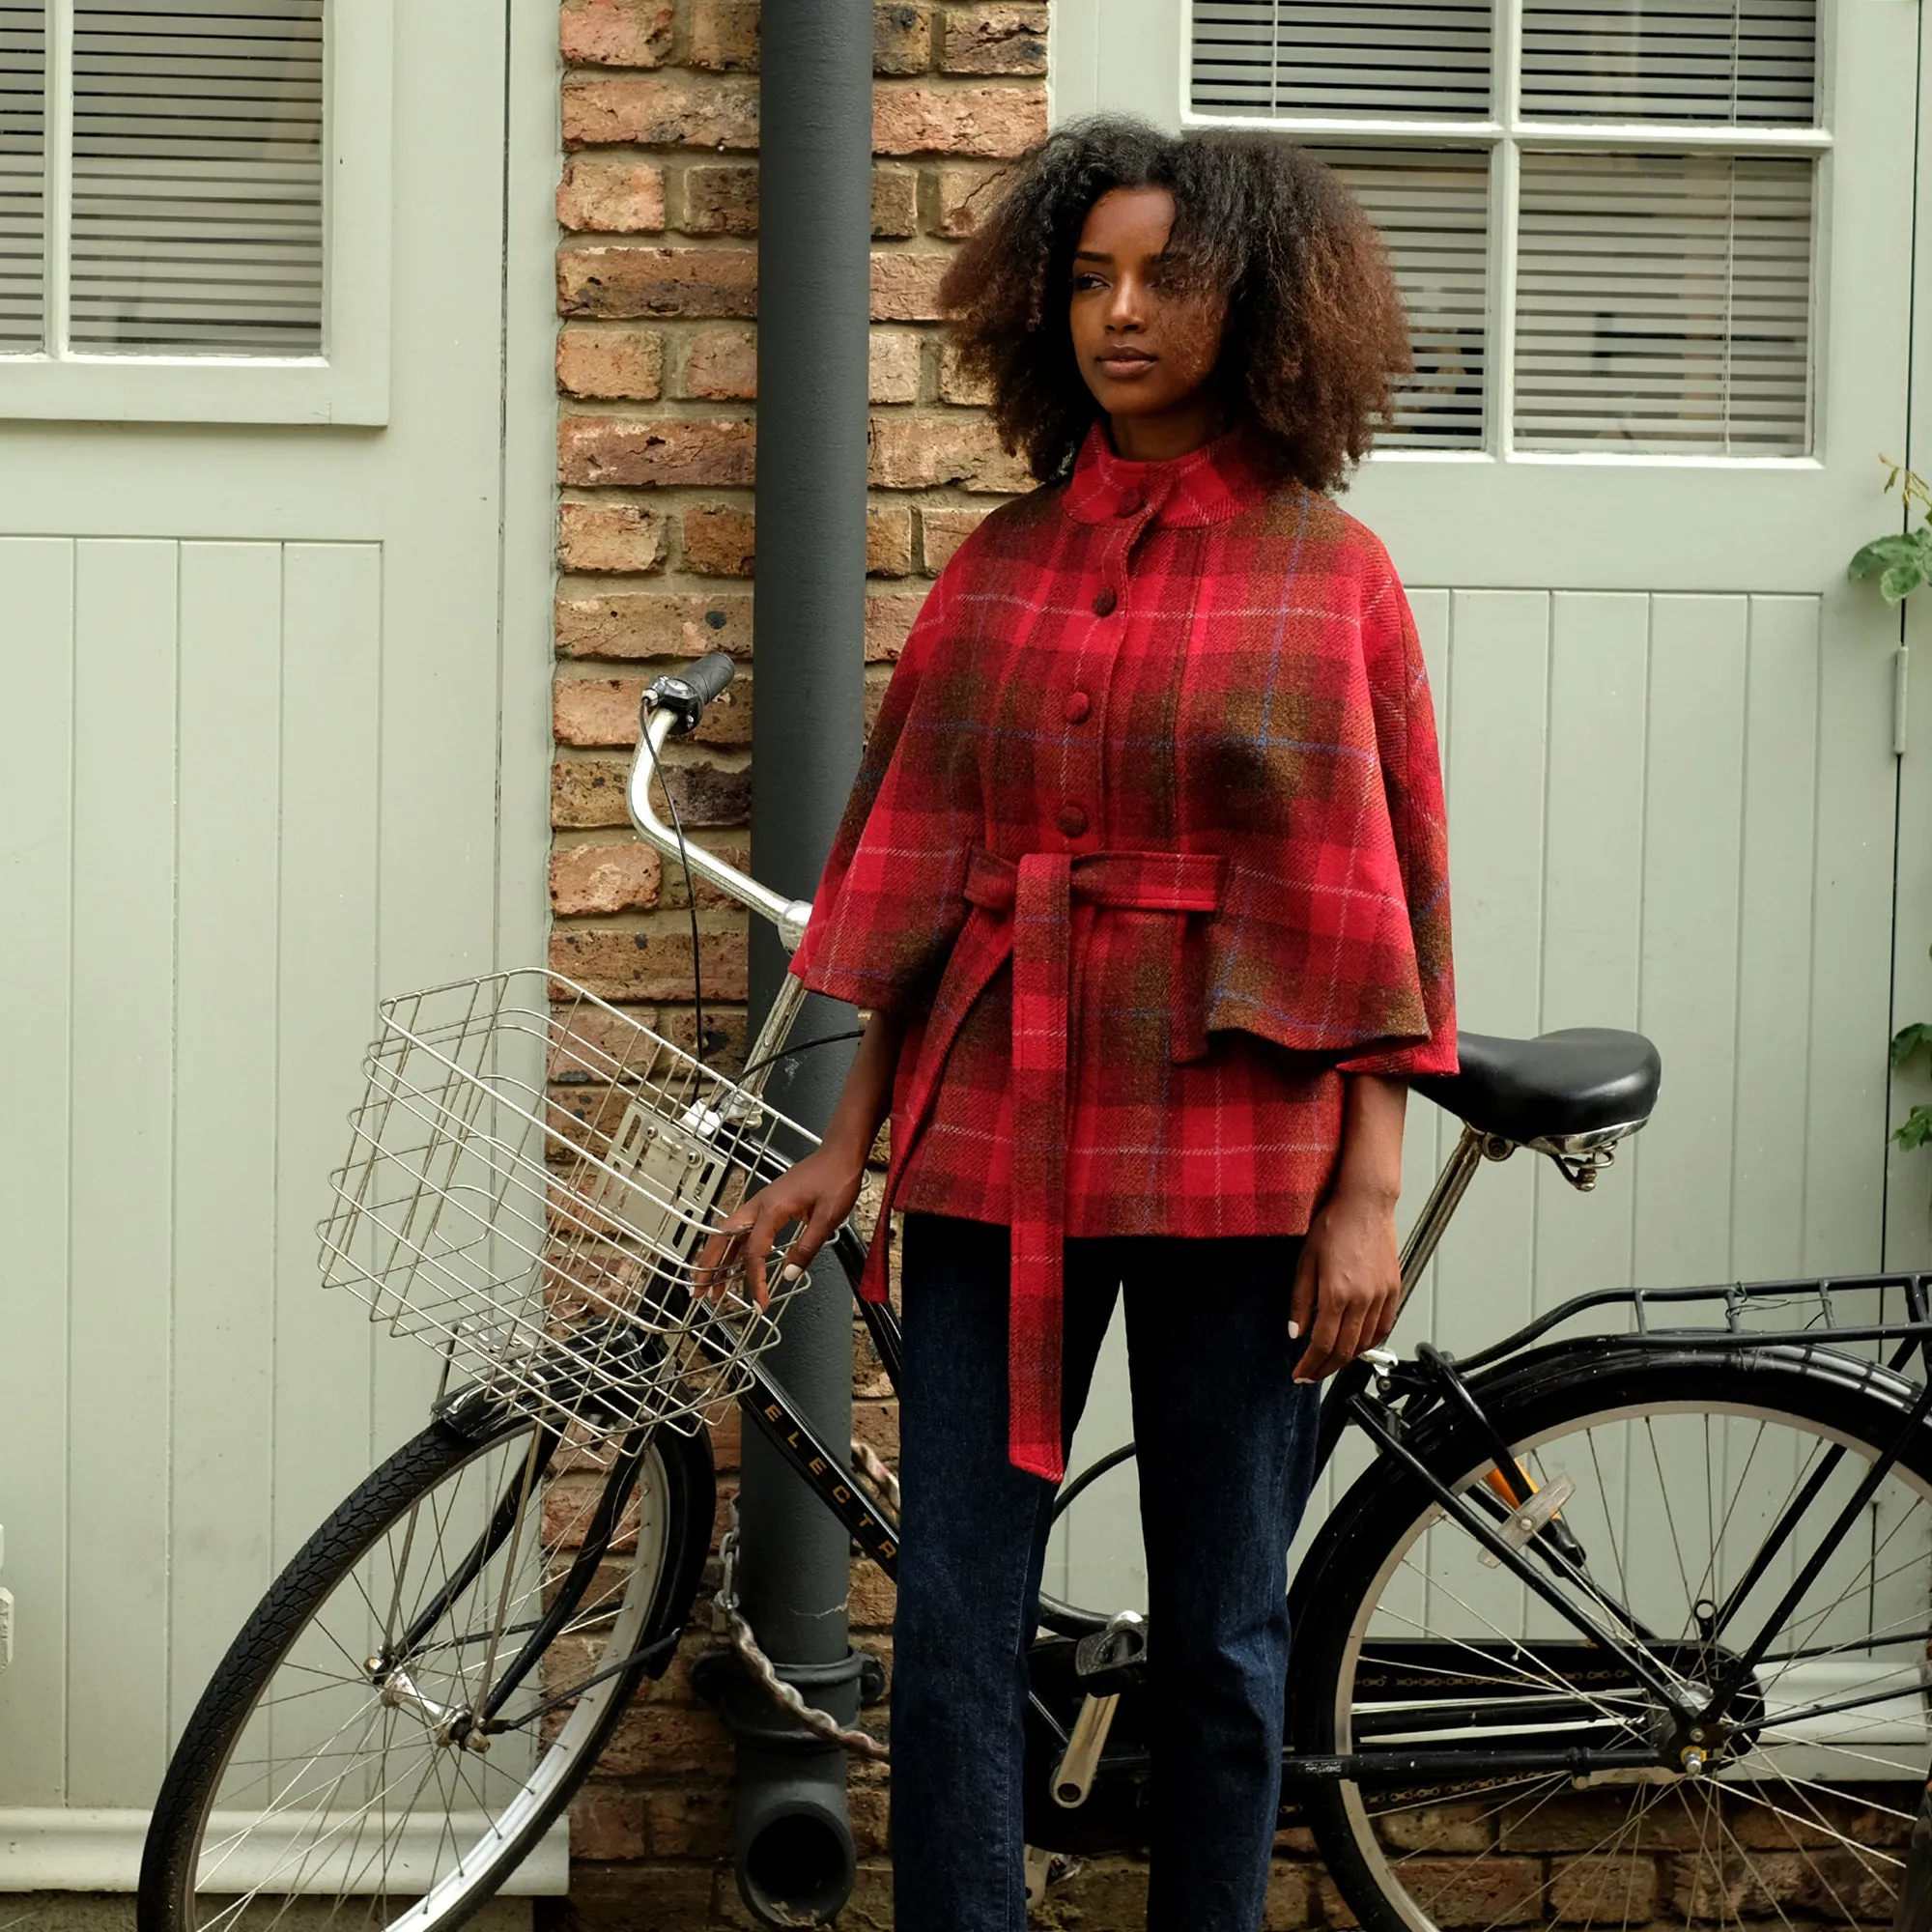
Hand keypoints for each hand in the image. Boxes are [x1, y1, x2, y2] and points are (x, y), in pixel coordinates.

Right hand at [694, 1144, 866, 1309]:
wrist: (840, 1153)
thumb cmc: (836, 1177)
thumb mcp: (828, 1217)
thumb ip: (807, 1247)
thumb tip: (790, 1275)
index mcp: (772, 1208)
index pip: (754, 1253)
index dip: (754, 1281)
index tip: (759, 1302)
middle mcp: (760, 1204)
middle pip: (723, 1239)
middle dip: (709, 1267)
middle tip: (700, 1291)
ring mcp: (762, 1203)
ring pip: (729, 1233)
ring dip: (717, 1258)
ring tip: (711, 1284)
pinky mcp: (768, 1203)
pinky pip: (742, 1228)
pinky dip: (732, 1247)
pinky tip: (732, 1261)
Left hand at [1289, 1187, 1401, 1382]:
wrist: (1365, 1204)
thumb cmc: (1334, 1224)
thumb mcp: (1305, 1261)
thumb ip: (1301, 1300)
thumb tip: (1295, 1331)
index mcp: (1337, 1293)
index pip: (1322, 1344)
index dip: (1310, 1365)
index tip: (1300, 1373)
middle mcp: (1363, 1299)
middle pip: (1345, 1350)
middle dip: (1325, 1368)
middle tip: (1312, 1374)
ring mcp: (1381, 1296)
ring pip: (1366, 1343)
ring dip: (1347, 1358)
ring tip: (1330, 1361)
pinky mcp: (1393, 1290)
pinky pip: (1384, 1327)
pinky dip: (1370, 1342)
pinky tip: (1358, 1344)